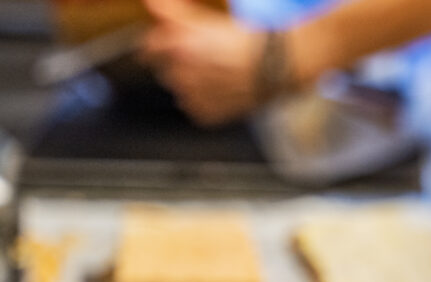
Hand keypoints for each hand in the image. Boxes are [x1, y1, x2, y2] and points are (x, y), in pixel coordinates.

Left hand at [139, 0, 264, 125]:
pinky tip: (224, 90)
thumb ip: (170, 12)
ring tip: (220, 75)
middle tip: (210, 58)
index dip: (164, 44)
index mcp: (174, 49)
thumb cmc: (242, 41)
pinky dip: (207, 101)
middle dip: (180, 64)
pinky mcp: (203, 115)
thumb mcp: (204, 22)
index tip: (181, 43)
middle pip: (166, 70)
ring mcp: (190, 98)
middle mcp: (178, 75)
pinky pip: (196, 108)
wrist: (274, 67)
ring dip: (194, 83)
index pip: (149, 49)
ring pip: (182, 90)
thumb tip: (149, 2)